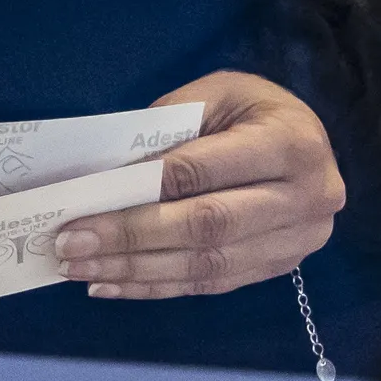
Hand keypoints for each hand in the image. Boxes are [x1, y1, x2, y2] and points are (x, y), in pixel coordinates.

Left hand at [53, 70, 344, 298]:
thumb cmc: (255, 110)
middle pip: (205, 227)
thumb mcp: (216, 93)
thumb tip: (106, 179)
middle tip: (69, 247)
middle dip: (130, 238)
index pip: (200, 172)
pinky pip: (211, 284)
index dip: (138, 192)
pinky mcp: (280, 267)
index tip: (80, 205)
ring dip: (136, 271)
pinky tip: (111, 284)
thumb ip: (169, 130)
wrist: (311, 142)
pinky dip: (156, 286)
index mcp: (291, 143)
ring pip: (206, 265)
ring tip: (81, 270)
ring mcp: (299, 241)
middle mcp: (306, 198)